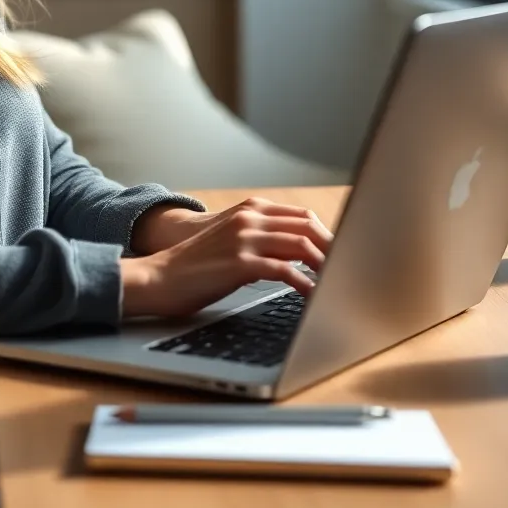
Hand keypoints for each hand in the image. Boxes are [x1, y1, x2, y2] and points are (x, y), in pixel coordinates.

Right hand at [120, 197, 332, 318]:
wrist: (159, 277)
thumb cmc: (195, 266)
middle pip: (308, 226)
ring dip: (326, 265)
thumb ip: (261, 239)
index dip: (327, 234)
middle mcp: (250, 218)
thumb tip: (299, 256)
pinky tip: (314, 298)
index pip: (303, 216)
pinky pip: (284, 270)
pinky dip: (306, 284)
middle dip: (333, 248)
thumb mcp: (231, 242)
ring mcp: (245, 238)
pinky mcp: (239, 263)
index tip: (343, 254)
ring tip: (339, 283)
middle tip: (349, 270)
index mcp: (250, 210)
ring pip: (301, 245)